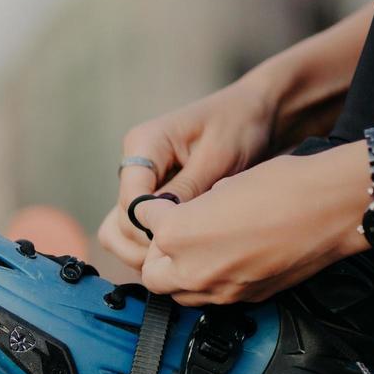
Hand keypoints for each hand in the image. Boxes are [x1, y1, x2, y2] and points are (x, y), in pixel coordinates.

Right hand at [98, 77, 280, 268]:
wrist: (254, 113)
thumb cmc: (238, 126)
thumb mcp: (217, 157)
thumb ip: (187, 190)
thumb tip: (163, 227)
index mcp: (143, 144)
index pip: (130, 201)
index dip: (150, 228)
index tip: (183, 242)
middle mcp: (134, 166)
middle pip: (119, 222)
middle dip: (146, 245)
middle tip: (184, 259)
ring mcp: (139, 184)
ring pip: (119, 231)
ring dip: (142, 251)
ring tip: (179, 260)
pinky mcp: (150, 198)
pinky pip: (136, 231)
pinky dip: (151, 247)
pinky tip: (180, 253)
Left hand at [129, 144, 370, 305]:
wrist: (332, 209)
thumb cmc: (284, 187)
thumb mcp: (222, 185)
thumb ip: (191, 209)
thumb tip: (182, 219)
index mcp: (177, 233)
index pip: (144, 224)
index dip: (153, 212)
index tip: (160, 208)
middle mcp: (192, 269)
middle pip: (152, 273)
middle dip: (158, 255)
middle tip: (174, 236)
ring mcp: (219, 290)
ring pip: (178, 293)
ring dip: (180, 274)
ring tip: (198, 250)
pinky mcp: (244, 300)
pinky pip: (211, 299)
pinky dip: (209, 284)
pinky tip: (225, 262)